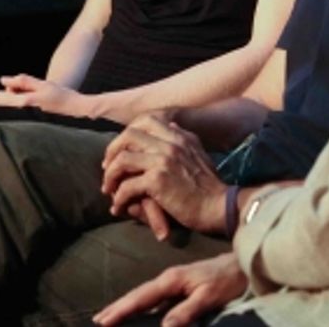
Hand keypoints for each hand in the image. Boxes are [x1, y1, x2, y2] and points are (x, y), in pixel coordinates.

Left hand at [0, 74, 90, 116]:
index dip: (8, 89)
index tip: (19, 88)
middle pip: (2, 106)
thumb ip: (22, 81)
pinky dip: (22, 113)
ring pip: (10, 112)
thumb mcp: (42, 84)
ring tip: (33, 103)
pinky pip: (18, 119)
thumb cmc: (61, 97)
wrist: (77, 112)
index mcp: (24, 104)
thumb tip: (3, 80)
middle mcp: (22, 117)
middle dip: (10, 98)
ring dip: (16, 105)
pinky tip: (35, 111)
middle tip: (27, 95)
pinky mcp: (30, 129)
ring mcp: (25, 124)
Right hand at [93, 252, 246, 326]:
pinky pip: (156, 298)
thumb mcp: (209, 296)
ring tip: (112, 316)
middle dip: (118, 307)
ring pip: (145, 297)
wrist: (244, 264)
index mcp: (170, 280)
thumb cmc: (228, 280)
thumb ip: (186, 311)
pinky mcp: (181, 286)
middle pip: (137, 295)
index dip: (121, 310)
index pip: (140, 297)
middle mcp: (168, 280)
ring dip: (128, 306)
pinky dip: (143, 306)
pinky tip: (140, 313)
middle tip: (98, 320)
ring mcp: (174, 282)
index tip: (103, 320)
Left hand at [101, 119, 225, 233]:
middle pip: (129, 135)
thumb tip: (170, 125)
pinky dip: (119, 197)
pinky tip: (119, 206)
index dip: (127, 134)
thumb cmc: (210, 187)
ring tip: (108, 190)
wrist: (221, 207)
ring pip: (123, 160)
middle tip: (108, 169)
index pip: (145, 120)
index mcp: (179, 136)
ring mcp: (163, 160)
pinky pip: (127, 185)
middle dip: (112, 151)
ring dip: (111, 176)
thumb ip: (183, 140)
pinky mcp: (158, 180)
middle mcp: (171, 143)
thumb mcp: (199, 154)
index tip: (120, 151)